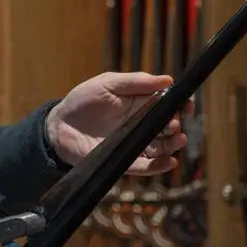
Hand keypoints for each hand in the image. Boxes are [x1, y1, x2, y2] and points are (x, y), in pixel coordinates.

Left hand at [45, 71, 191, 174]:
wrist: (59, 126)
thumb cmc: (82, 101)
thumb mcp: (107, 84)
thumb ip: (135, 82)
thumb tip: (168, 80)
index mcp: (141, 103)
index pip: (168, 104)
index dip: (181, 105)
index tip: (187, 105)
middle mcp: (141, 124)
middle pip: (168, 127)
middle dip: (176, 126)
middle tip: (174, 124)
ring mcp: (133, 143)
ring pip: (161, 147)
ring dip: (173, 145)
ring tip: (177, 139)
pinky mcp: (123, 160)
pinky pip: (145, 166)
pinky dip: (159, 166)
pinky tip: (170, 162)